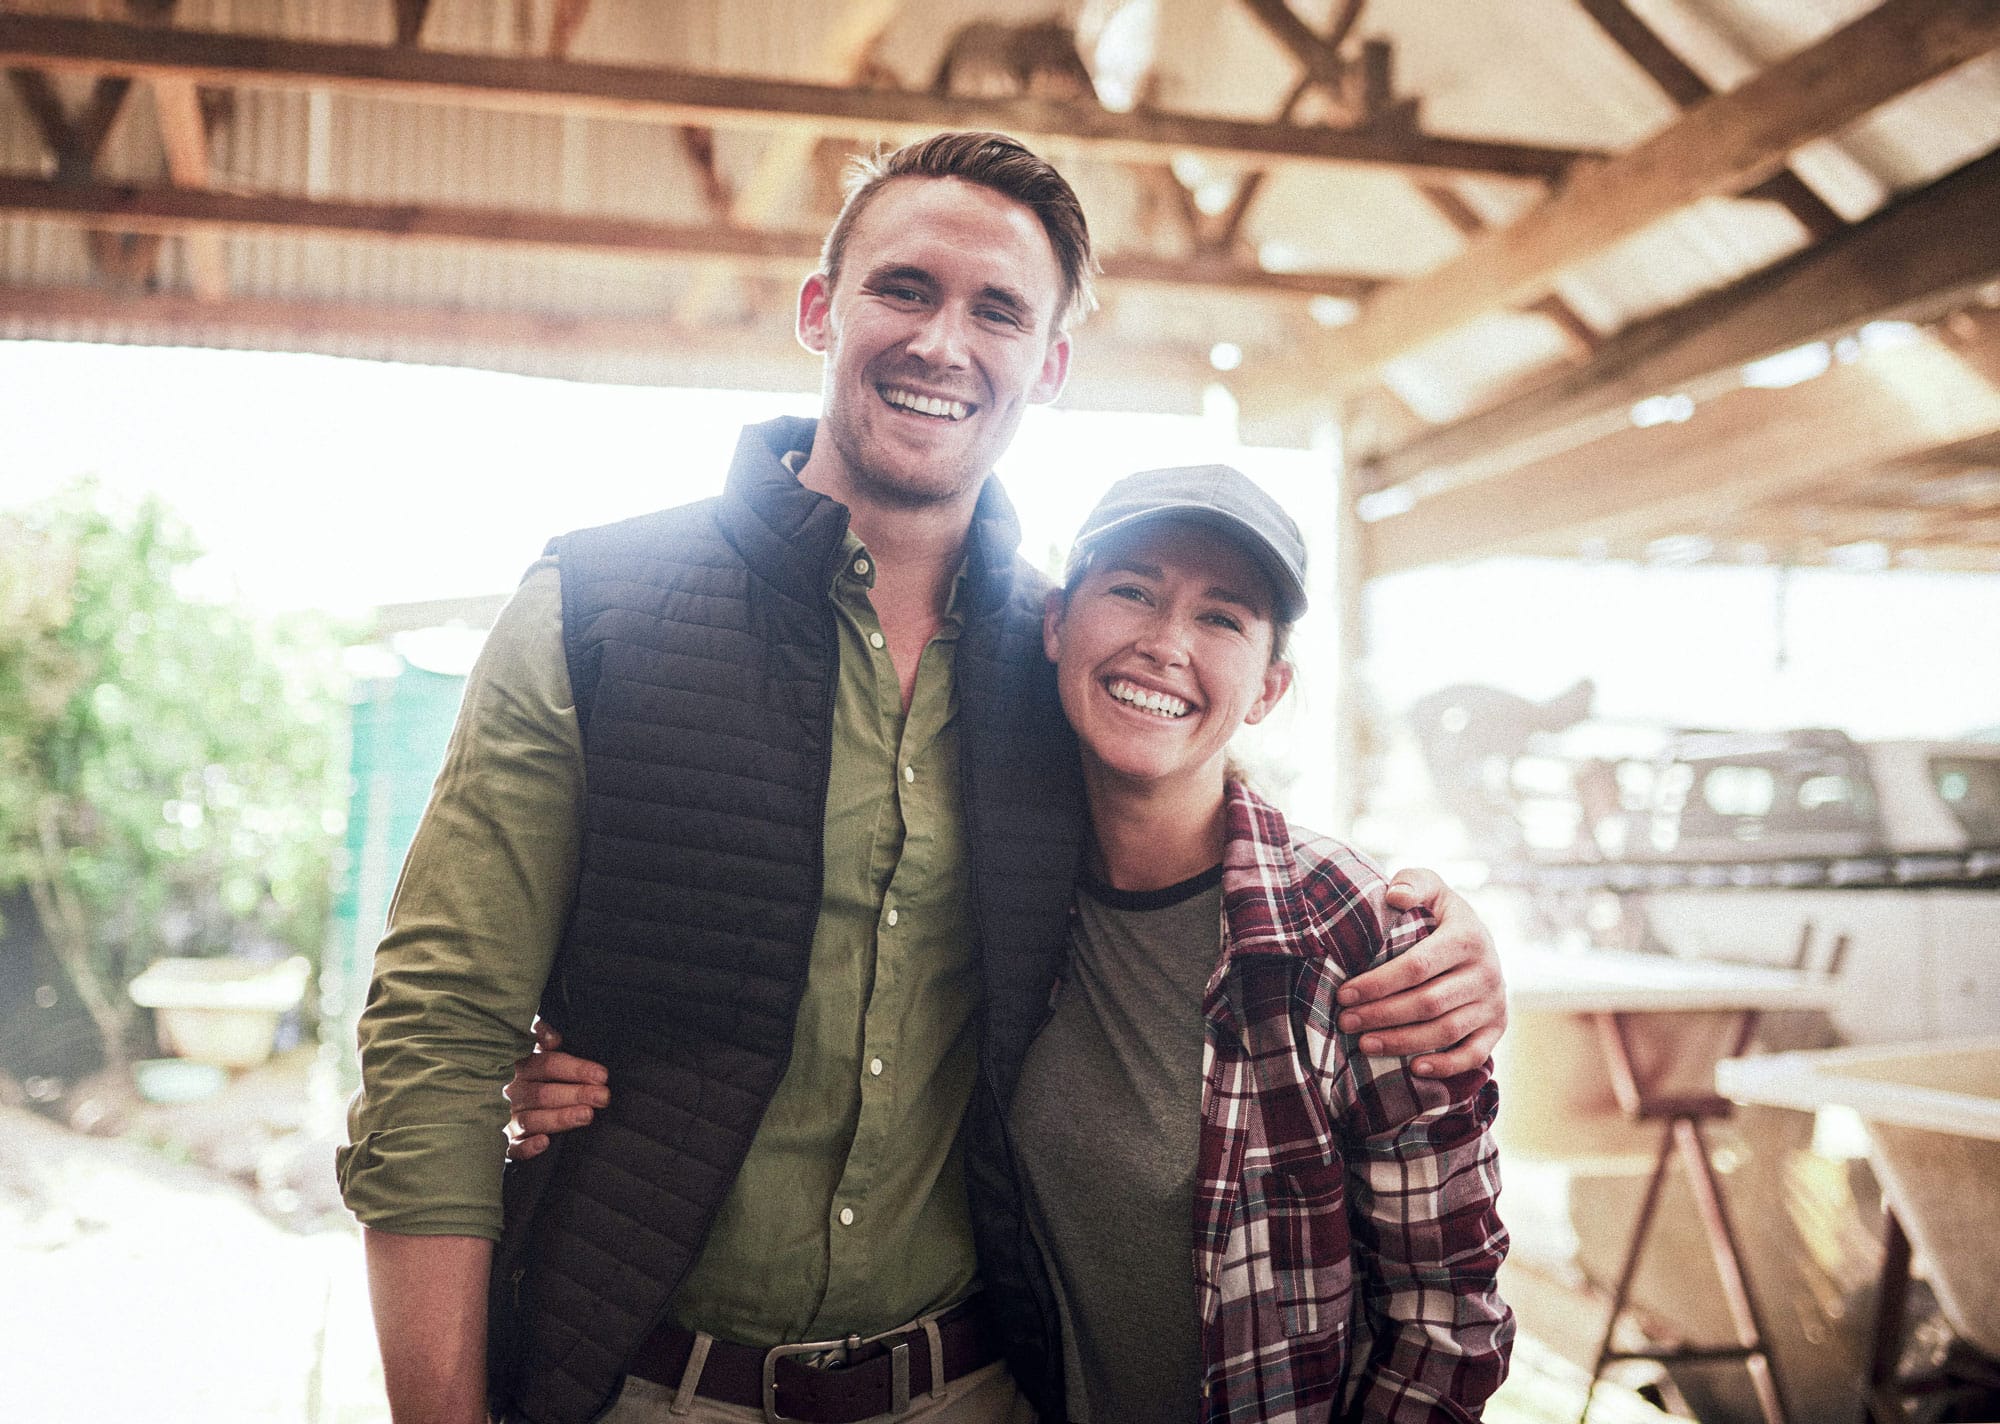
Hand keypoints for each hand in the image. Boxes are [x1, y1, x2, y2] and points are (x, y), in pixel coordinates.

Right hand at [504, 1020, 610, 1160]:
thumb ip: (539, 1035)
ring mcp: (504, 1117)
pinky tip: (543, 1143)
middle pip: (543, 1093)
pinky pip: (511, 1147)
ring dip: (559, 1118)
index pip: (548, 1065)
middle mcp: (510, 1092)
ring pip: (530, 1120)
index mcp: (519, 1066)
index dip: (576, 1069)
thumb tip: (552, 1038)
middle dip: (576, 1094)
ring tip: (586, 1115)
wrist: (481, 1094)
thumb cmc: (522, 1069)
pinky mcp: (502, 1141)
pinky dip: (526, 1147)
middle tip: (602, 1097)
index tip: (601, 1076)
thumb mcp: (528, 1045)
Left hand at [1338, 868, 1506, 1077]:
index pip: (1417, 966)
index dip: (1378, 983)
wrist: (1479, 939)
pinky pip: (1474, 1055)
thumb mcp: (1430, 888)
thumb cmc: (1439, 913)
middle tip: (1345, 1022)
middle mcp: (1486, 972)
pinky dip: (1446, 1066)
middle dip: (1381, 1015)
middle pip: (1428, 1003)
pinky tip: (1413, 1068)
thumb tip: (1395, 895)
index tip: (1344, 994)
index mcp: (1467, 937)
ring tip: (1364, 1044)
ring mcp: (1494, 1002)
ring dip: (1403, 1042)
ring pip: (1445, 1031)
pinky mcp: (1497, 1027)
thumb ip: (1412, 882)